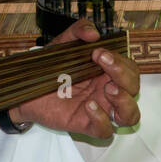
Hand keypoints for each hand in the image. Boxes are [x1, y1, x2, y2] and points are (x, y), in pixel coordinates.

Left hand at [8, 20, 140, 139]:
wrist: (26, 87)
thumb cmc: (50, 67)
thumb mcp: (64, 43)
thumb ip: (79, 30)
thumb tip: (94, 34)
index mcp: (107, 72)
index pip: (130, 68)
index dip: (121, 60)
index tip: (98, 52)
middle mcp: (107, 91)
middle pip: (134, 87)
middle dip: (123, 74)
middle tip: (102, 62)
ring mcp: (100, 109)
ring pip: (130, 115)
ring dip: (125, 101)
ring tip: (108, 90)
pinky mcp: (86, 125)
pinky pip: (106, 131)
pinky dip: (102, 119)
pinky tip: (89, 105)